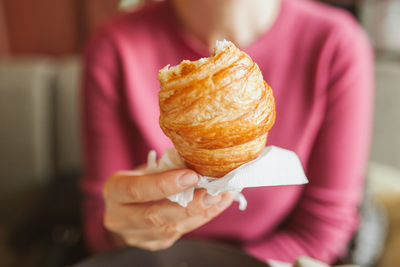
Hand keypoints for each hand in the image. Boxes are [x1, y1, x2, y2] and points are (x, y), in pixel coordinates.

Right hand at [103, 168, 232, 250]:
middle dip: (188, 205)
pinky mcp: (151, 244)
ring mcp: (134, 235)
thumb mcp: (145, 169)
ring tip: (221, 196)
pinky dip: (200, 219)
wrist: (127, 204)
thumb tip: (198, 162)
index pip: (136, 190)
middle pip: (154, 216)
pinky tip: (216, 205)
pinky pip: (178, 234)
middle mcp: (119, 217)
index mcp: (114, 190)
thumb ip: (165, 168)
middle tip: (212, 191)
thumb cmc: (141, 179)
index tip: (191, 176)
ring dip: (200, 213)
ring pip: (169, 229)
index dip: (164, 184)